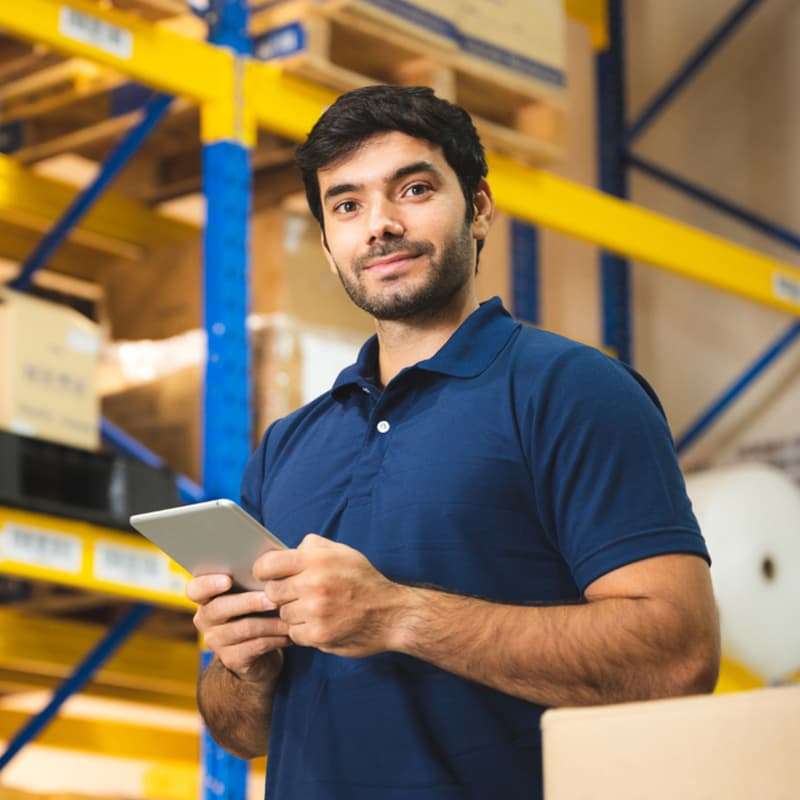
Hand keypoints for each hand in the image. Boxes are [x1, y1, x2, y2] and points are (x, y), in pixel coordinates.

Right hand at [188, 574, 290, 682]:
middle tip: (273, 599)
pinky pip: (255, 646)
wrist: (261, 649)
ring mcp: (216, 641)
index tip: (228, 580)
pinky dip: (275, 638)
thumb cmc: (260, 607)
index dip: (208, 584)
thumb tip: (274, 556)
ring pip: (243, 628)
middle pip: (220, 608)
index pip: (195, 589)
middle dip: (249, 602)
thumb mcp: (254, 589)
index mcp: (206, 596)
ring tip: (289, 616)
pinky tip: (289, 633)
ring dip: (270, 622)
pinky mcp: (232, 659)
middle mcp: (205, 619)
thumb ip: (255, 573)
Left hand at [253, 534, 408, 657]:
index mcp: (316, 559)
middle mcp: (313, 583)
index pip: (268, 564)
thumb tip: (285, 550)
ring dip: (294, 613)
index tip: (268, 575)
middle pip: (272, 592)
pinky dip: (303, 630)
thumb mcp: (342, 552)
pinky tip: (320, 623)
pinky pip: (294, 633)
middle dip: (282, 593)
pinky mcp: (318, 635)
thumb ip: (312, 547)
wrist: (390, 614)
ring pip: (283, 614)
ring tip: (315, 609)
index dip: (263, 571)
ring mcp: (315, 611)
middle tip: (298, 594)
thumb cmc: (363, 580)